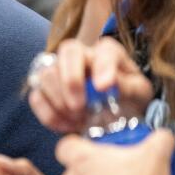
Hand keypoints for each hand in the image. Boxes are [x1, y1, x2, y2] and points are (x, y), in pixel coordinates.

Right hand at [28, 37, 153, 133]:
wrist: (115, 118)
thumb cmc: (129, 101)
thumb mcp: (139, 95)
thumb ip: (128, 87)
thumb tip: (110, 84)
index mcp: (108, 52)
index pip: (103, 50)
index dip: (102, 67)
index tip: (104, 88)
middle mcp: (81, 55)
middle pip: (67, 52)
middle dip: (71, 81)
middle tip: (80, 107)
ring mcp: (58, 70)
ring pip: (46, 74)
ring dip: (60, 101)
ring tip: (78, 119)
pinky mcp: (43, 89)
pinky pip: (36, 97)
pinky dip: (49, 115)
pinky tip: (67, 125)